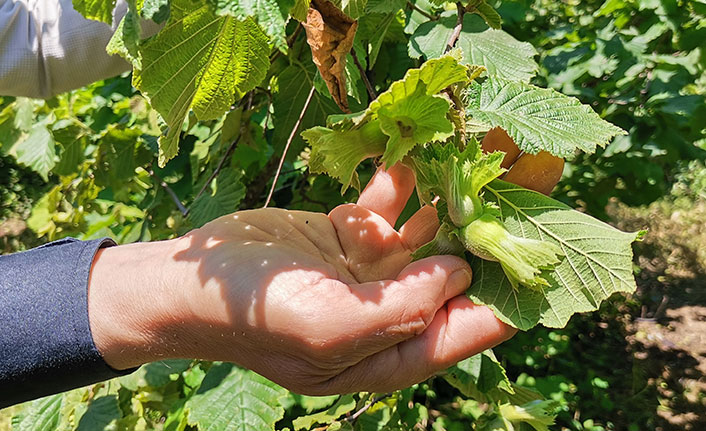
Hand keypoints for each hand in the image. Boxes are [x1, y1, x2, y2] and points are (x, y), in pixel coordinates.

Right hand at [87, 135, 562, 395]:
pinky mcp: (347, 237)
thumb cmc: (255, 316)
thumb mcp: (328, 327)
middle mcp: (387, 313)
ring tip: (474, 161)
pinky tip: (413, 155)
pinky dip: (400, 184)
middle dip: (485, 237)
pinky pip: (386, 208)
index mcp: (390, 352)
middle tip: (521, 190)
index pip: (467, 329)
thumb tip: (459, 275)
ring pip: (424, 236)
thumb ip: (400, 309)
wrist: (191, 284)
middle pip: (453, 277)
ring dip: (446, 201)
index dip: (508, 295)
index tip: (542, 254)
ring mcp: (368, 273)